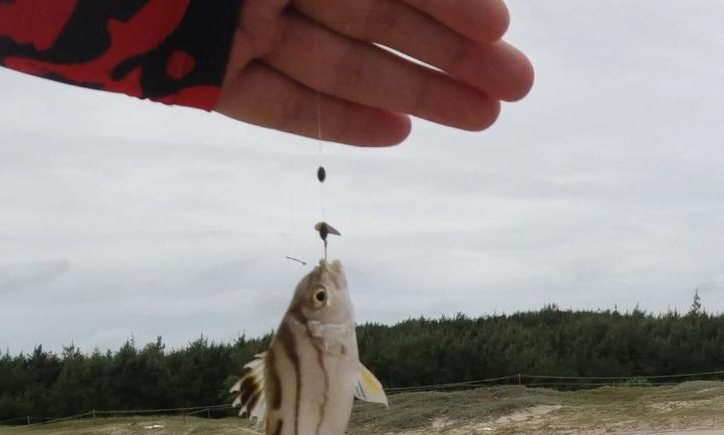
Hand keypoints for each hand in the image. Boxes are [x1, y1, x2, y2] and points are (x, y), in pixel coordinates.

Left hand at [217, 0, 533, 145]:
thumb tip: (459, 1)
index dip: (443, 1)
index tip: (498, 26)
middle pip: (370, 19)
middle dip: (445, 52)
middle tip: (517, 84)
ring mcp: (235, 33)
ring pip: (336, 65)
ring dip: (413, 91)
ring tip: (483, 116)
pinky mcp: (206, 79)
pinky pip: (278, 103)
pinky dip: (339, 121)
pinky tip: (399, 132)